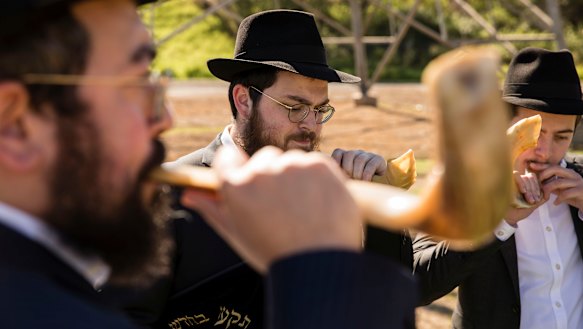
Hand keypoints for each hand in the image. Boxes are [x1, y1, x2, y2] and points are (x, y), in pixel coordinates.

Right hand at [181, 146, 361, 272]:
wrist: (319, 266)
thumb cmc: (274, 253)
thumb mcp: (237, 233)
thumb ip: (212, 209)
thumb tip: (190, 194)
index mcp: (236, 186)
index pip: (227, 157)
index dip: (236, 167)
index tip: (248, 181)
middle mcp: (262, 170)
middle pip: (264, 158)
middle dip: (271, 175)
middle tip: (282, 205)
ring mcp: (293, 166)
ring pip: (292, 161)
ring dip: (296, 176)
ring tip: (304, 209)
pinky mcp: (320, 166)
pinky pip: (316, 163)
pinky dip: (319, 179)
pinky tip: (320, 203)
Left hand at [331, 148, 386, 180]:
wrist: (377, 186)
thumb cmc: (356, 185)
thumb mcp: (345, 181)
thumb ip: (337, 177)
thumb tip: (326, 178)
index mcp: (346, 156)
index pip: (338, 153)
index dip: (336, 162)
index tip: (338, 175)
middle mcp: (356, 153)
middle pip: (349, 155)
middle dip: (347, 169)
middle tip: (350, 179)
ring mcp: (367, 155)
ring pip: (360, 159)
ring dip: (357, 172)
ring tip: (358, 181)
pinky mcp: (378, 159)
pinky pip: (371, 164)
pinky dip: (367, 174)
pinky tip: (366, 181)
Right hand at [505, 170, 546, 225]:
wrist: (509, 218)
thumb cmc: (519, 211)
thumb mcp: (535, 205)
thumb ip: (543, 197)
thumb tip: (549, 189)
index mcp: (526, 185)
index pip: (534, 177)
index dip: (538, 187)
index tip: (537, 199)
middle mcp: (519, 181)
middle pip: (531, 176)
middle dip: (534, 190)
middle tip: (532, 201)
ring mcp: (512, 181)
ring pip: (525, 177)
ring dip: (529, 189)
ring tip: (528, 200)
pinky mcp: (506, 181)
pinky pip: (515, 174)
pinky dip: (521, 182)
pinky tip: (522, 191)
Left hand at [538, 164, 582, 209]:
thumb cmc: (573, 195)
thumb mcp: (561, 188)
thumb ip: (552, 183)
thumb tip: (537, 181)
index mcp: (567, 172)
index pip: (553, 166)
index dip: (542, 165)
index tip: (531, 165)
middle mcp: (573, 175)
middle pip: (556, 169)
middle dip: (543, 175)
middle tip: (538, 183)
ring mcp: (577, 182)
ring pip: (559, 182)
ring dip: (548, 189)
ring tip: (544, 196)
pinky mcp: (581, 191)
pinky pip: (566, 193)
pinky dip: (558, 199)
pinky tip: (555, 203)